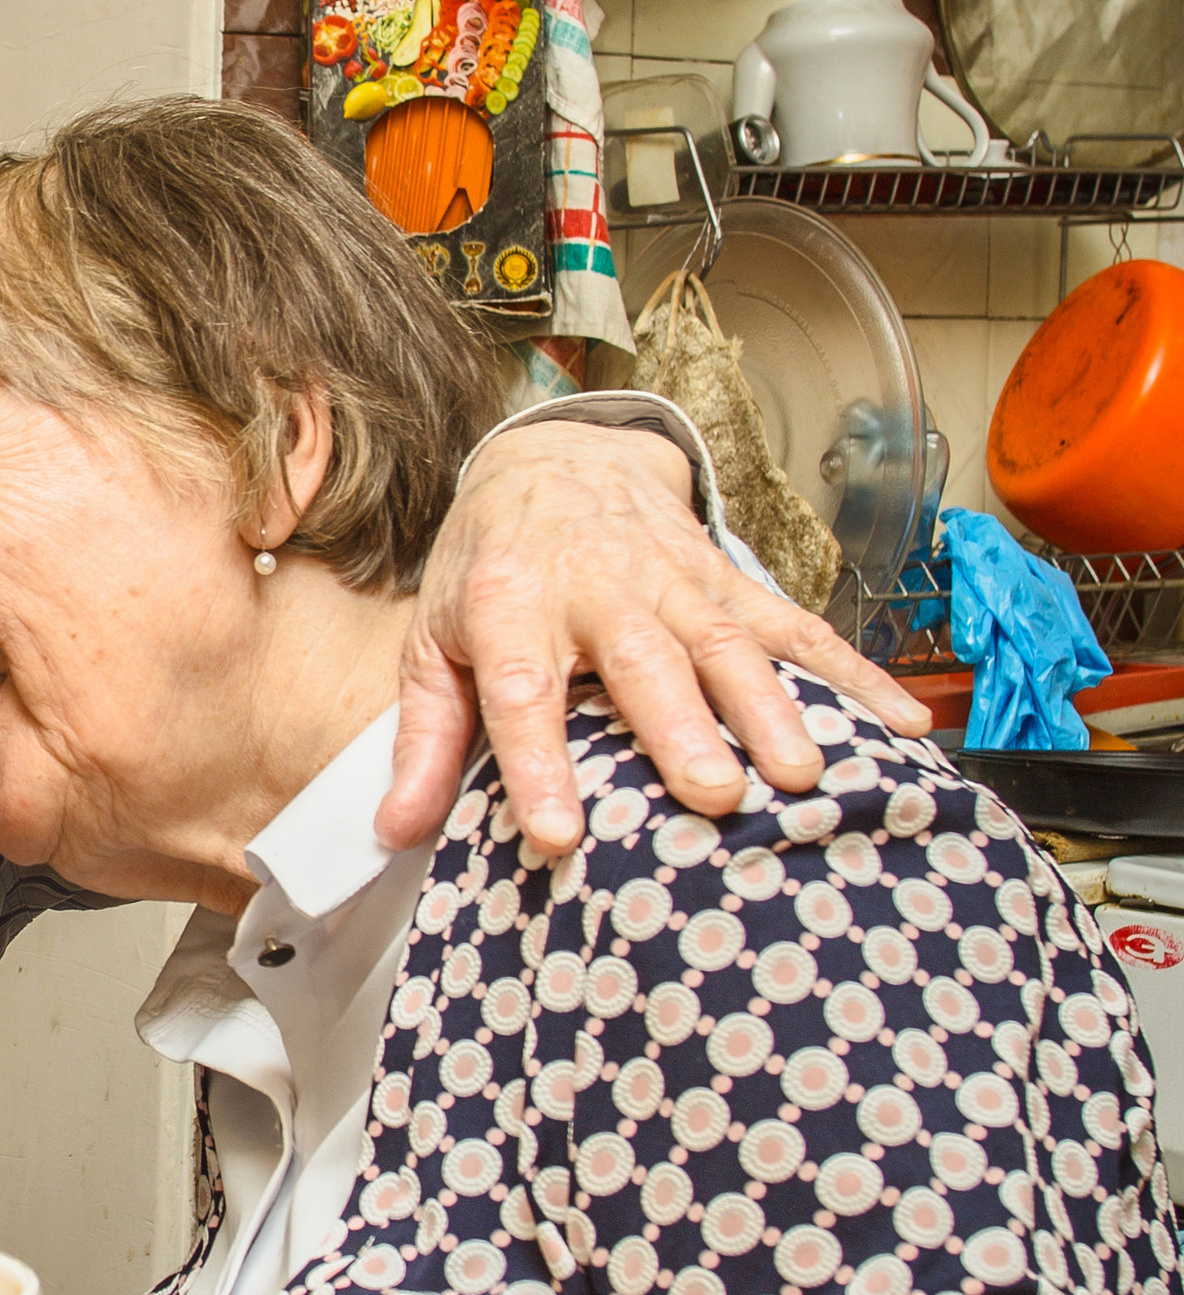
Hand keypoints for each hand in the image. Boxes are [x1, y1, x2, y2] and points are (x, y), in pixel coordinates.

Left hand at [387, 421, 928, 855]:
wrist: (553, 460)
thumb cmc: (490, 570)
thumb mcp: (435, 642)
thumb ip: (423, 740)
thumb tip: (392, 834)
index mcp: (510, 606)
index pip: (522, 692)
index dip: (538, 763)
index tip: (558, 834)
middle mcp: (597, 588)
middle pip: (644, 663)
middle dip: (681, 728)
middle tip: (713, 795)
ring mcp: (672, 580)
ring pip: (728, 643)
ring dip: (771, 708)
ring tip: (804, 775)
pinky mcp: (729, 580)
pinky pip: (797, 629)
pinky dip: (854, 675)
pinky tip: (903, 725)